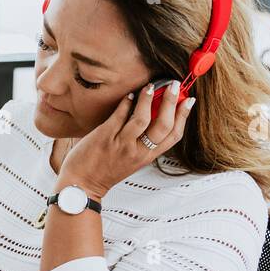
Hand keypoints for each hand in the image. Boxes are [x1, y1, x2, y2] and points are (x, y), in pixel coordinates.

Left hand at [56, 79, 195, 199]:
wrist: (81, 184)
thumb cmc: (104, 171)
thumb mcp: (132, 160)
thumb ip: (143, 142)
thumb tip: (153, 114)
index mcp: (147, 156)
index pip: (173, 136)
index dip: (184, 116)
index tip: (188, 100)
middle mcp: (137, 151)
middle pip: (163, 125)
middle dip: (171, 102)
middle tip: (173, 85)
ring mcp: (121, 144)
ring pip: (142, 118)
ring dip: (148, 99)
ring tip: (150, 86)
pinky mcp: (104, 136)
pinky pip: (119, 115)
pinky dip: (126, 102)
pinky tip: (129, 95)